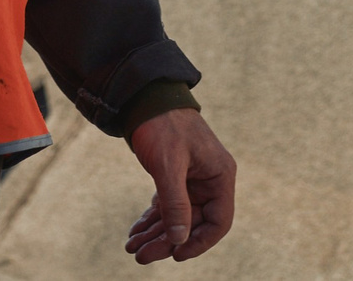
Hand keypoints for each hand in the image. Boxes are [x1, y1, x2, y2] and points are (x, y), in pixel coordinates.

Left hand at [124, 108, 234, 263]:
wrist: (145, 97)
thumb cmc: (162, 124)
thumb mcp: (168, 165)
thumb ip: (175, 204)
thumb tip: (179, 239)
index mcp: (219, 176)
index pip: (218, 222)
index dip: (199, 242)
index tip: (175, 254)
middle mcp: (209, 180)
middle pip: (193, 223)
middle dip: (167, 240)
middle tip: (140, 255)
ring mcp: (192, 180)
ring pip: (177, 218)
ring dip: (155, 234)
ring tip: (132, 247)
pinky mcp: (175, 177)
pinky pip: (166, 207)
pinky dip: (151, 220)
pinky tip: (136, 232)